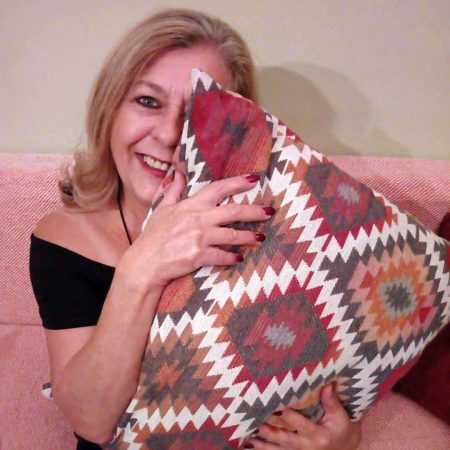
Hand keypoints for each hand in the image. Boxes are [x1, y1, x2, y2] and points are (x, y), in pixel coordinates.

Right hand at [120, 171, 271, 290]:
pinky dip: (233, 257)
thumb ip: (172, 191)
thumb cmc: (153, 236)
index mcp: (191, 205)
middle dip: (255, 211)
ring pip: (233, 235)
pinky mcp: (199, 255)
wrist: (145, 262)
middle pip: (234, 211)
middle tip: (269, 211)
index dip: (238, 183)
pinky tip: (239, 258)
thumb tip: (177, 174)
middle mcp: (198, 218)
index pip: (218, 188)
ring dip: (249, 237)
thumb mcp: (161, 209)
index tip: (254, 179)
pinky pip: (223, 255)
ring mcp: (200, 237)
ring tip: (260, 238)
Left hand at [244, 384, 360, 449]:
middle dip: (271, 433)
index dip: (290, 417)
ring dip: (263, 445)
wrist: (345, 449)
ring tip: (248, 439)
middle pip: (286, 439)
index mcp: (319, 435)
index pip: (302, 424)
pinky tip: (249, 446)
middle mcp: (307, 447)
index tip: (278, 407)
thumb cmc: (342, 430)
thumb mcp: (341, 417)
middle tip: (257, 424)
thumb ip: (331, 402)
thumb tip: (327, 384)